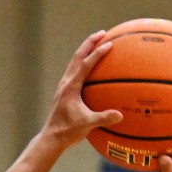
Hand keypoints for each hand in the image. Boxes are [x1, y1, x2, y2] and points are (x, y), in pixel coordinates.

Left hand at [40, 31, 123, 146]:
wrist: (51, 138)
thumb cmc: (67, 131)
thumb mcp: (87, 125)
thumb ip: (103, 118)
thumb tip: (120, 115)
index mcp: (71, 88)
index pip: (85, 65)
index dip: (97, 53)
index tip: (108, 44)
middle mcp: (65, 83)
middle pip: (77, 57)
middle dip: (89, 43)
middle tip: (102, 33)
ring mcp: (63, 87)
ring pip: (74, 62)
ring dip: (85, 51)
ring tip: (96, 43)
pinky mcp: (64, 92)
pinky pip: (74, 72)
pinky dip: (83, 63)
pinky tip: (91, 66)